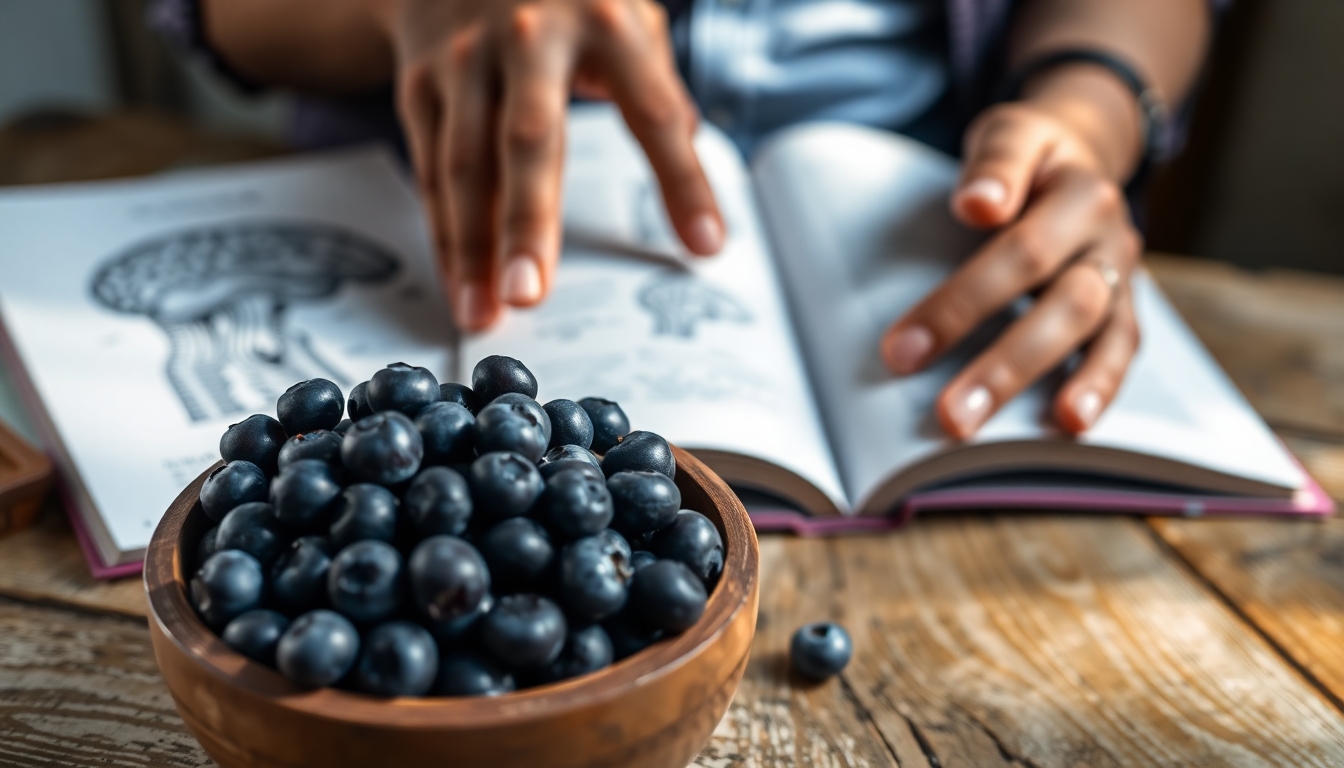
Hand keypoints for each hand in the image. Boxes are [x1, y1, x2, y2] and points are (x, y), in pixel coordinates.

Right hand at [374, 0, 724, 329]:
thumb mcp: (629, 18)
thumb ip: (657, 92)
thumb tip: (689, 175)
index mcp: (606, 22)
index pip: (652, 113)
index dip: (682, 181)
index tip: (705, 245)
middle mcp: (530, 38)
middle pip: (530, 141)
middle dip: (529, 222)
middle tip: (532, 294)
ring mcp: (466, 58)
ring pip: (465, 165)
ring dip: (472, 247)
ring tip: (485, 312)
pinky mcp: (421, 82)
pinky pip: (432, 169)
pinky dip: (445, 231)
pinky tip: (461, 279)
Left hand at [880, 72, 1143, 437]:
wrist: (1084, 154)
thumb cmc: (1029, 155)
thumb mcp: (1012, 134)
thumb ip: (997, 163)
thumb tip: (979, 206)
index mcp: (1080, 194)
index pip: (1019, 252)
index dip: (962, 302)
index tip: (902, 346)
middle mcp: (1109, 238)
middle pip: (1060, 303)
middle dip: (996, 362)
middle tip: (941, 412)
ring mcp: (1121, 278)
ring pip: (1091, 335)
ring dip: (1031, 383)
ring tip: (980, 425)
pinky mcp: (1125, 309)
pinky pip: (1121, 353)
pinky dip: (1097, 389)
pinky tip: (1065, 427)